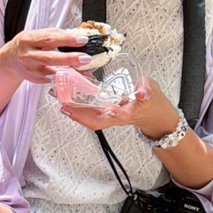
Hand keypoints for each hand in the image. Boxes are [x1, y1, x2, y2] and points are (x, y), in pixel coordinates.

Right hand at [4, 28, 95, 83]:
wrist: (10, 59)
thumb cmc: (27, 44)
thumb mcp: (37, 34)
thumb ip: (54, 34)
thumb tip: (76, 35)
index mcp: (29, 40)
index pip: (50, 39)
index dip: (67, 40)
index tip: (82, 40)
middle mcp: (27, 55)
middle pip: (49, 58)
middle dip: (69, 58)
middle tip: (85, 58)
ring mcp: (30, 69)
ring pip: (51, 71)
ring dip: (68, 69)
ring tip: (82, 66)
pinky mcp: (34, 79)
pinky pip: (50, 77)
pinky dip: (60, 74)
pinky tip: (65, 71)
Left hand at [58, 76, 181, 138]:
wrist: (151, 112)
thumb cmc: (150, 101)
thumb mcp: (152, 91)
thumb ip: (147, 90)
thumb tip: (143, 92)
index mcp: (128, 113)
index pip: (117, 117)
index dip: (109, 115)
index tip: (105, 110)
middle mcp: (116, 118)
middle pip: (95, 121)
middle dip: (79, 115)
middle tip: (64, 105)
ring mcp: (109, 117)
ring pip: (89, 118)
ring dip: (74, 112)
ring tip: (60, 101)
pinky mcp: (104, 113)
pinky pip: (89, 113)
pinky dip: (78, 107)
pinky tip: (68, 99)